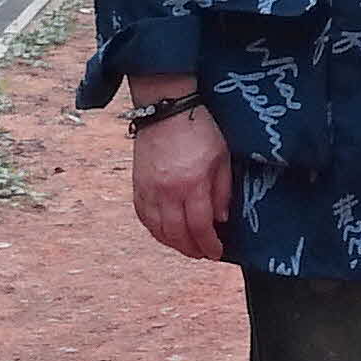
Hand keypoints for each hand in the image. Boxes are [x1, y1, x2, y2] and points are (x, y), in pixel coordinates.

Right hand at [129, 103, 233, 260]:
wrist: (167, 107)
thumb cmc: (200, 129)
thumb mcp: (222, 157)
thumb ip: (222, 190)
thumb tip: (221, 219)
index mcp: (192, 184)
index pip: (200, 226)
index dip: (209, 244)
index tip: (216, 252)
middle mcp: (167, 191)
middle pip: (177, 234)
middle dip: (191, 249)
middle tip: (202, 253)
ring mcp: (149, 189)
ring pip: (157, 229)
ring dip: (173, 243)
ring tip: (186, 246)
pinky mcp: (137, 184)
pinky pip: (143, 216)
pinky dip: (154, 229)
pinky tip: (165, 232)